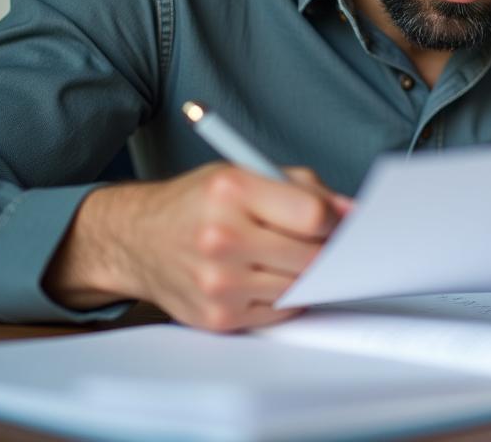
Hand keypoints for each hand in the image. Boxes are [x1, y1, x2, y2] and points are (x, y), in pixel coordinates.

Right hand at [44, 163, 352, 330]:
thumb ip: (306, 188)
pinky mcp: (219, 317)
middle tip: (322, 241)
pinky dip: (284, 295)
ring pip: (300, 286)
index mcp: (232, 190)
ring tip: (285, 255)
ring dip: (304, 273)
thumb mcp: (246, 173)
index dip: (335, 220)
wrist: (137, 239)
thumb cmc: (198, 202)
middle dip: (325, 250)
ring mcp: (219, 283)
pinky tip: (263, 275)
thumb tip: (353, 213)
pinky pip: (280, 311)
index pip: (312, 216)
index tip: (339, 222)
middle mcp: (222, 238)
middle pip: (311, 257)